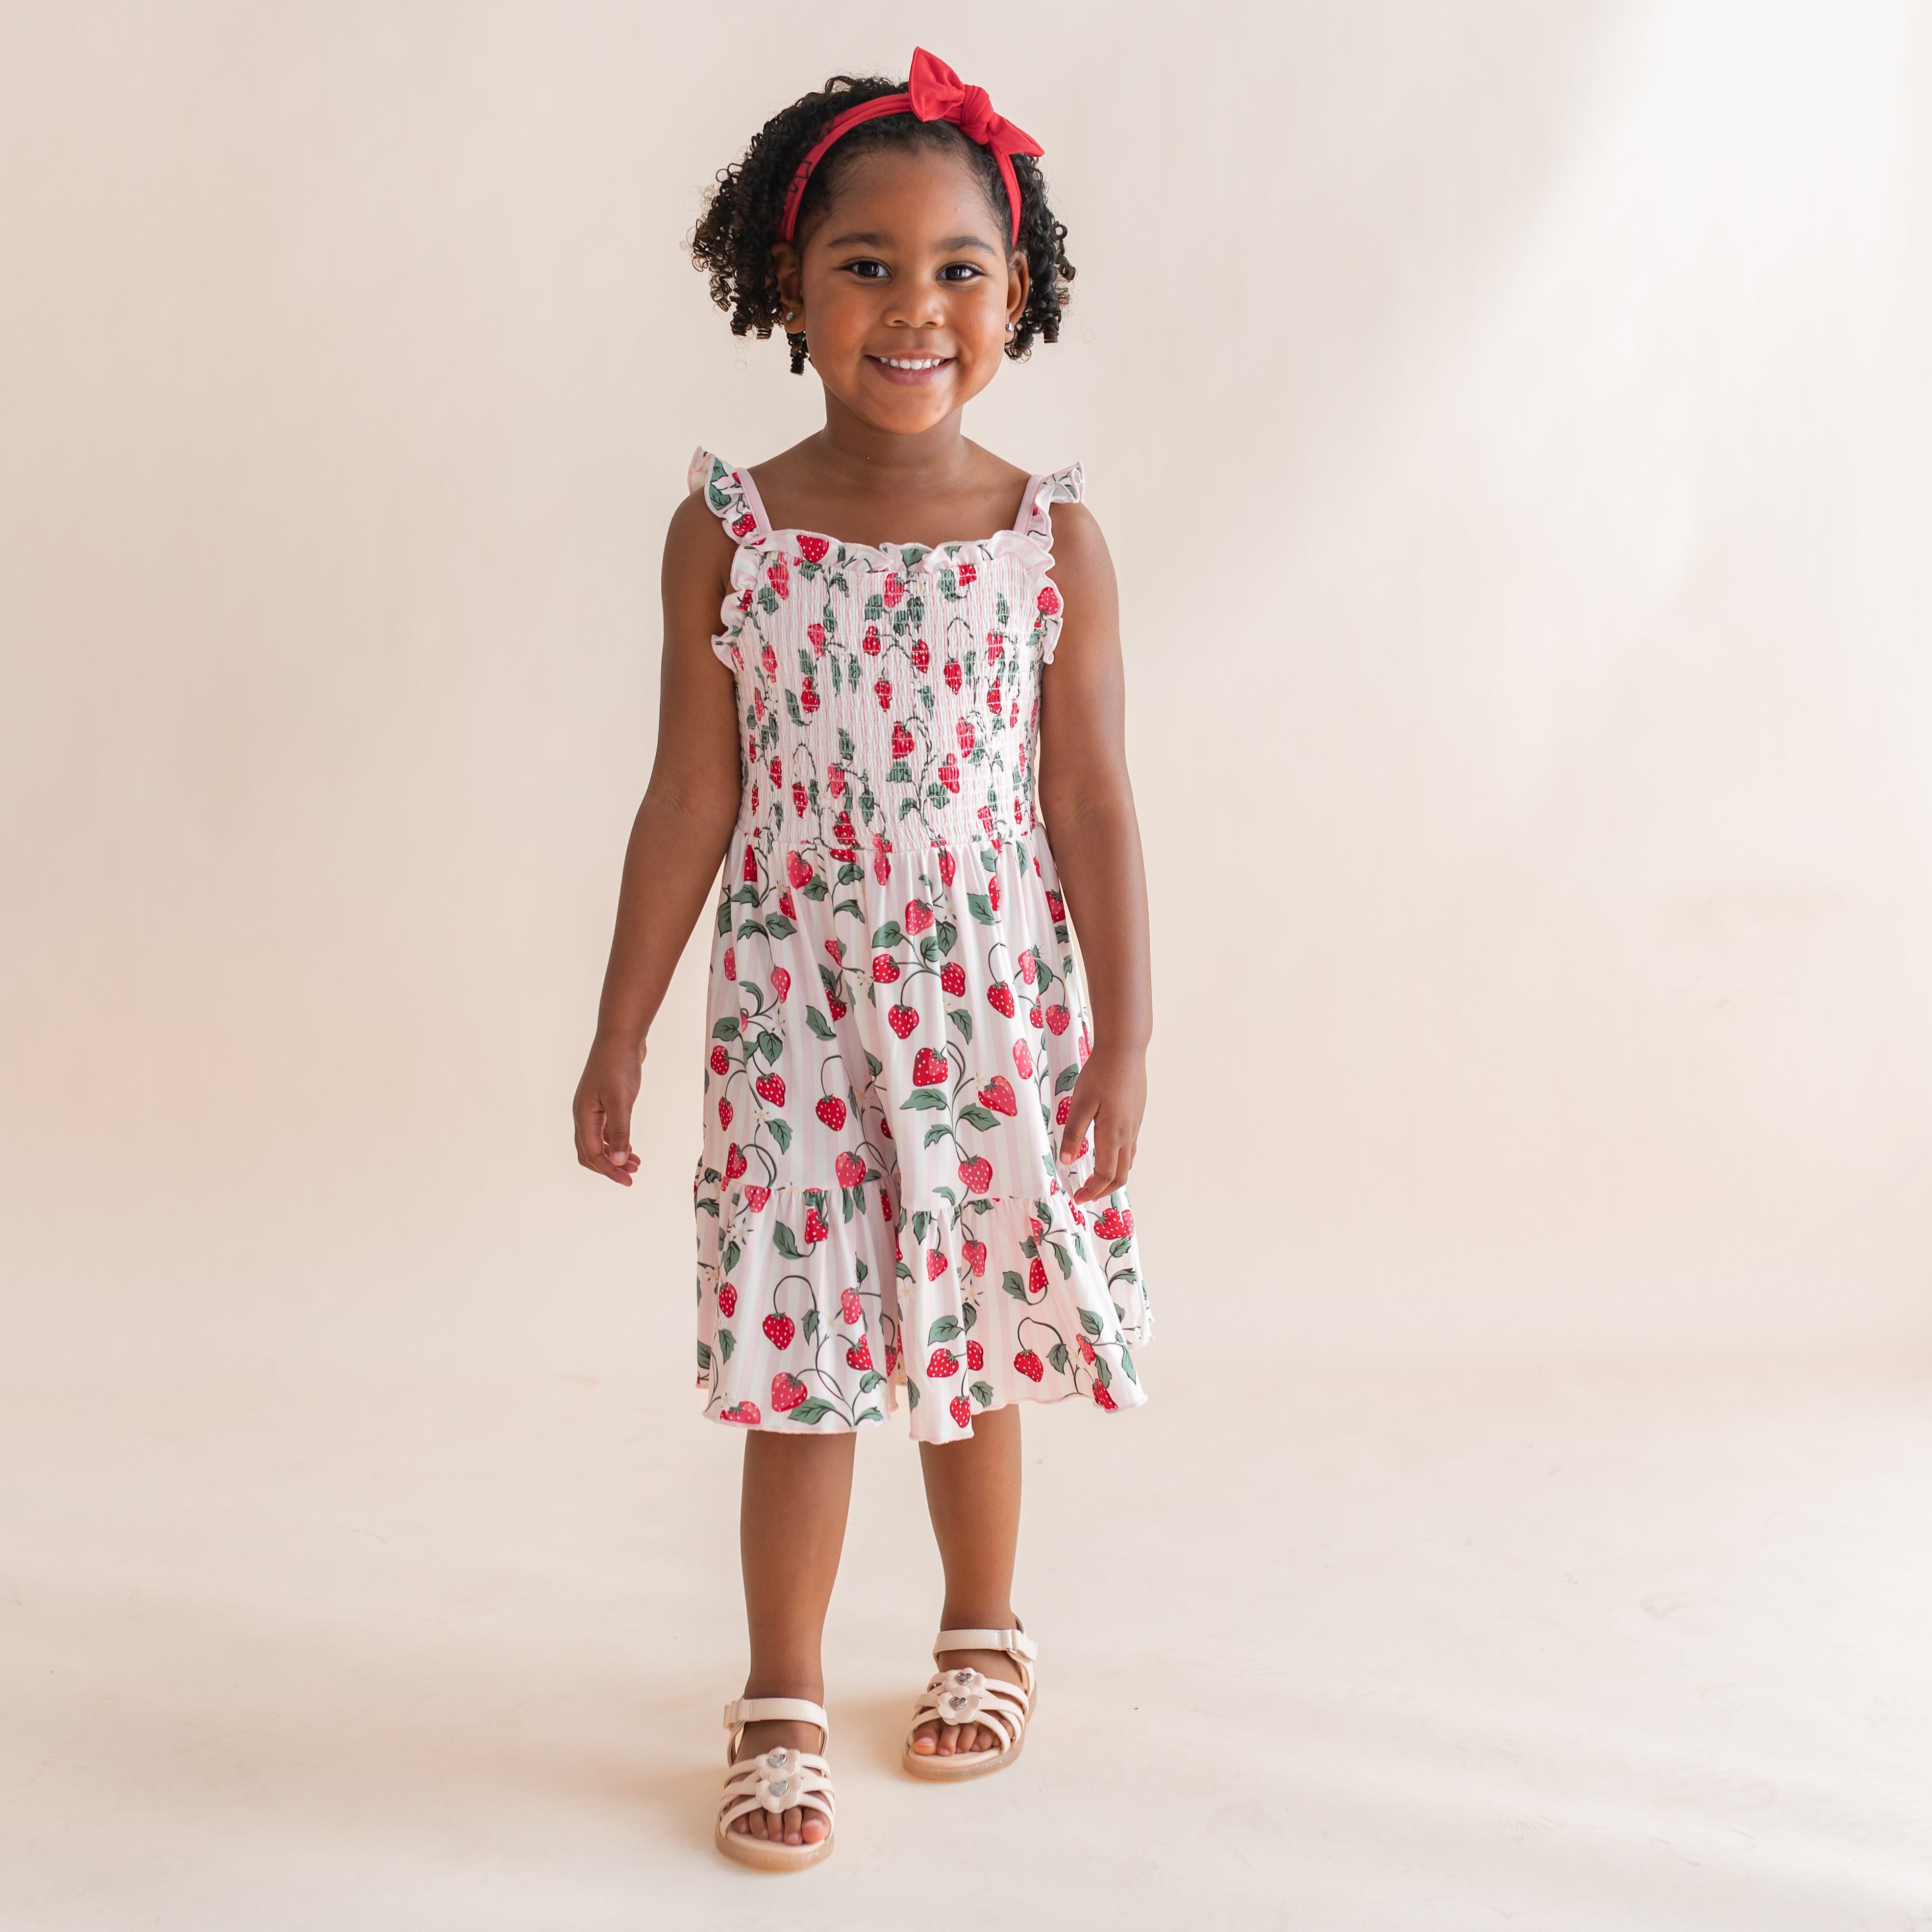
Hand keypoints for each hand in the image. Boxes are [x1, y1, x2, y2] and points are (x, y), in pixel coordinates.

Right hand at [574, 1033, 644, 1184]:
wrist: (621, 1037)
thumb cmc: (618, 1065)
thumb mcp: (621, 1101)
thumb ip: (619, 1131)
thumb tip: (617, 1161)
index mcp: (584, 1115)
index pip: (592, 1153)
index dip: (609, 1170)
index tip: (627, 1180)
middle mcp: (584, 1114)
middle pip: (590, 1152)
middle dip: (609, 1166)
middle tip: (631, 1175)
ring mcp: (593, 1107)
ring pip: (598, 1141)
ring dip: (614, 1155)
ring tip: (635, 1163)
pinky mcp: (603, 1101)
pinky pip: (605, 1130)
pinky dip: (616, 1141)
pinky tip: (629, 1146)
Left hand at [1058, 1043, 1145, 1204]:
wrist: (1125, 1050)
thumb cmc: (1101, 1074)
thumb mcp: (1080, 1103)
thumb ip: (1073, 1133)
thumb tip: (1064, 1161)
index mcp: (1112, 1134)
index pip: (1105, 1174)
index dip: (1092, 1190)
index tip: (1078, 1197)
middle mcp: (1127, 1134)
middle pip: (1121, 1175)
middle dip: (1104, 1190)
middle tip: (1086, 1194)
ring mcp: (1135, 1125)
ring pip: (1128, 1162)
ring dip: (1113, 1177)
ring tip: (1096, 1180)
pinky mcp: (1136, 1116)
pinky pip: (1130, 1147)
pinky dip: (1120, 1160)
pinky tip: (1108, 1153)